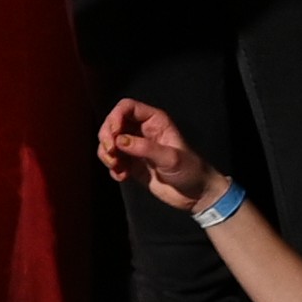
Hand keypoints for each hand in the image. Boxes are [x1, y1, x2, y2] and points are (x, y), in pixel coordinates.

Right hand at [95, 98, 219, 212]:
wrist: (195, 194)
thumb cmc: (190, 171)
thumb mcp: (170, 158)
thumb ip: (145, 148)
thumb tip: (119, 141)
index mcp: (154, 121)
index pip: (127, 107)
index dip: (115, 117)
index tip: (112, 136)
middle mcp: (142, 130)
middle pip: (113, 123)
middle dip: (106, 137)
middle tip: (111, 153)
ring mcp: (135, 147)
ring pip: (109, 142)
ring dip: (107, 154)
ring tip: (117, 168)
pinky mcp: (132, 164)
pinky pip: (113, 160)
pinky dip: (112, 168)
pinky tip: (123, 177)